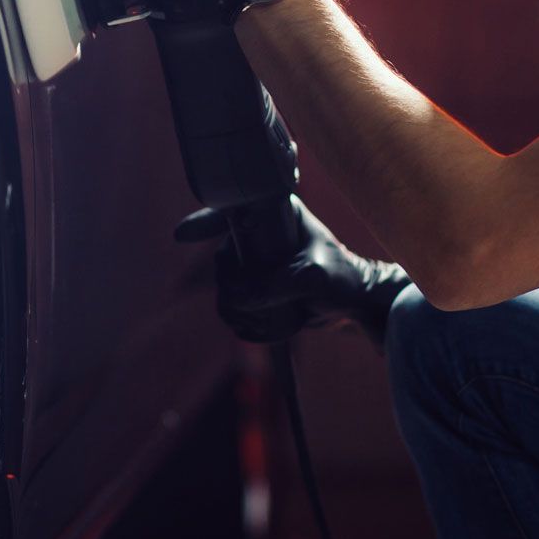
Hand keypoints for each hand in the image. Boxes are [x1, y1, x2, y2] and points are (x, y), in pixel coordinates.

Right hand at [176, 196, 410, 345]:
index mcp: (277, 211)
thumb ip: (275, 285)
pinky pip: (236, 298)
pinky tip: (255, 328)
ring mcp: (260, 258)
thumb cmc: (343, 279)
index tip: (181, 235)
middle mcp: (263, 231)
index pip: (233, 210)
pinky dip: (239, 315)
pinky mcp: (260, 282)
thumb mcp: (311, 278)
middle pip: (225, 256)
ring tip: (258, 321)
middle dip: (229, 284)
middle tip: (243, 305)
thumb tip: (237, 298)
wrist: (358, 304)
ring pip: (227, 281)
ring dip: (234, 305)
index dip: (204, 221)